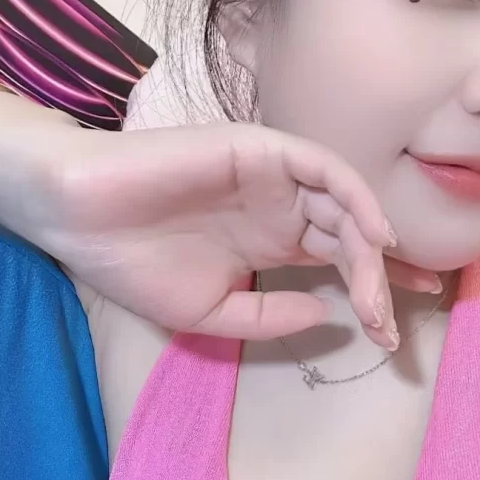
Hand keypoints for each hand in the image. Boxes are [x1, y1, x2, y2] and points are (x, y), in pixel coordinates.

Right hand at [48, 121, 438, 345]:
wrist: (81, 219)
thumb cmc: (134, 264)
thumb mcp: (212, 312)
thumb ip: (270, 317)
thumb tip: (329, 315)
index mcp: (273, 242)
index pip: (341, 260)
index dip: (378, 288)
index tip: (399, 331)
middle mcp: (282, 207)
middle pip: (352, 237)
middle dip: (381, 282)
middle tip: (389, 329)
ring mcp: (275, 176)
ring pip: (343, 205)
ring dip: (369, 250)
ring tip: (379, 296)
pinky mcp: (261, 148)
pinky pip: (322, 167)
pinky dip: (354, 196)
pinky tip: (372, 236)